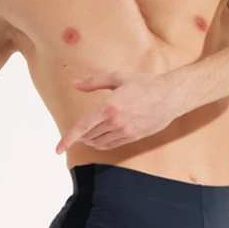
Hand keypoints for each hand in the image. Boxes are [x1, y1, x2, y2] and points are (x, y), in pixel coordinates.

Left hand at [55, 70, 177, 154]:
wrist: (170, 96)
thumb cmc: (145, 83)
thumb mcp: (118, 78)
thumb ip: (93, 82)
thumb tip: (75, 84)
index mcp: (109, 106)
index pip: (83, 126)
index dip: (68, 139)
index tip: (58, 149)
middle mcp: (116, 122)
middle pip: (89, 136)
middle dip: (80, 136)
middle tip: (76, 134)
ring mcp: (125, 132)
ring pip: (99, 143)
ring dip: (90, 141)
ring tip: (86, 136)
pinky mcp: (133, 137)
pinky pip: (111, 145)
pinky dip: (102, 144)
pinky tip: (99, 140)